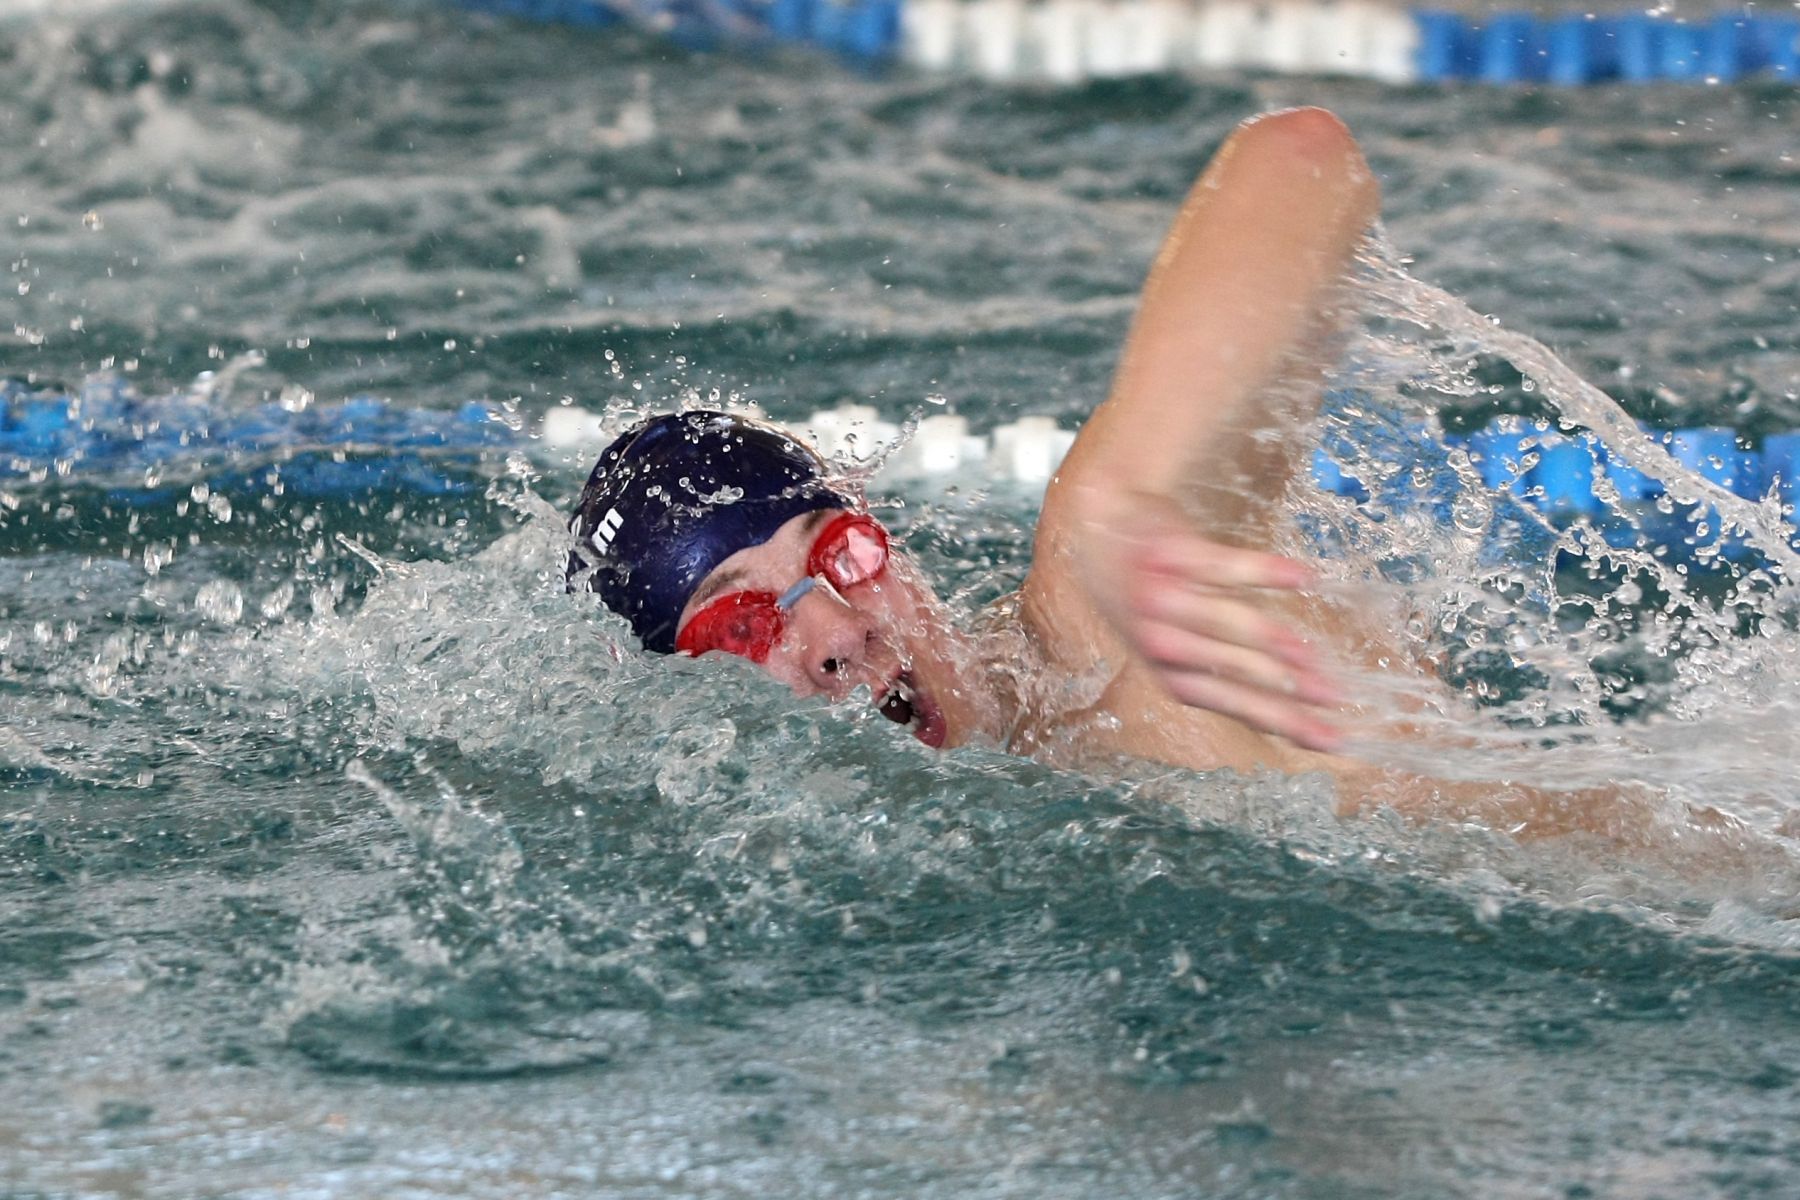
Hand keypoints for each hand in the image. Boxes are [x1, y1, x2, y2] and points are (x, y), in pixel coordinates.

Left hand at [1082, 490, 1340, 751]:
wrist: (1102, 527)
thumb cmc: (1151, 596)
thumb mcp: (1175, 645)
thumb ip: (1223, 672)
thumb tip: (1291, 703)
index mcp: (1168, 671)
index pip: (1230, 703)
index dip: (1278, 721)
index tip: (1327, 738)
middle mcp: (1160, 641)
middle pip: (1230, 671)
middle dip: (1285, 689)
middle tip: (1334, 698)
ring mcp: (1162, 597)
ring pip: (1225, 623)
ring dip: (1272, 640)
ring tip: (1313, 654)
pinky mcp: (1168, 554)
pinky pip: (1220, 565)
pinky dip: (1262, 572)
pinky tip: (1302, 577)